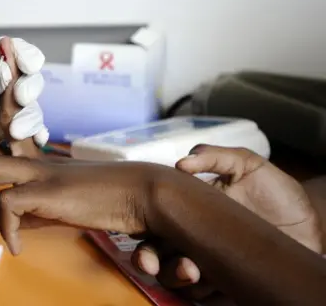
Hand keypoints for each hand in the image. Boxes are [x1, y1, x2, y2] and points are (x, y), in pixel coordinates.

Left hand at [0, 34, 48, 157]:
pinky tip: (34, 140)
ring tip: (16, 131)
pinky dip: (35, 135)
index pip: (13, 49)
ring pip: (31, 106)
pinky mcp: (3, 131)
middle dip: (29, 88)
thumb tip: (10, 72)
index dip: (26, 56)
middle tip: (20, 99)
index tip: (29, 66)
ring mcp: (1, 106)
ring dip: (30, 116)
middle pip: (28, 78)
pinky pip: (28, 131)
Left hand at [0, 155, 171, 254]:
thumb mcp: (67, 205)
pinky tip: (16, 247)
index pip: (4, 153)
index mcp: (42, 165)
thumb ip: (38, 211)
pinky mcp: (46, 191)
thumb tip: (16, 224)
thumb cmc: (110, 199)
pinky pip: (8, 203)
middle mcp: (37, 164)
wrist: (141, 192)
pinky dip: (6, 228)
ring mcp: (41, 174)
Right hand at [133, 145, 321, 298]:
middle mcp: (192, 240)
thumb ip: (216, 156)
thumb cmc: (275, 191)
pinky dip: (204, 291)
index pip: (154, 224)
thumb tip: (182, 162)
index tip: (139, 238)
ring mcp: (210, 264)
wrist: (311, 222)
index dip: (140, 233)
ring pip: (177, 278)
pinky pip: (206, 296)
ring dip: (176, 276)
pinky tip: (211, 280)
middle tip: (155, 262)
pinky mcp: (230, 284)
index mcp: (189, 212)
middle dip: (149, 261)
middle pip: (157, 255)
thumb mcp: (247, 164)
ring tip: (191, 270)